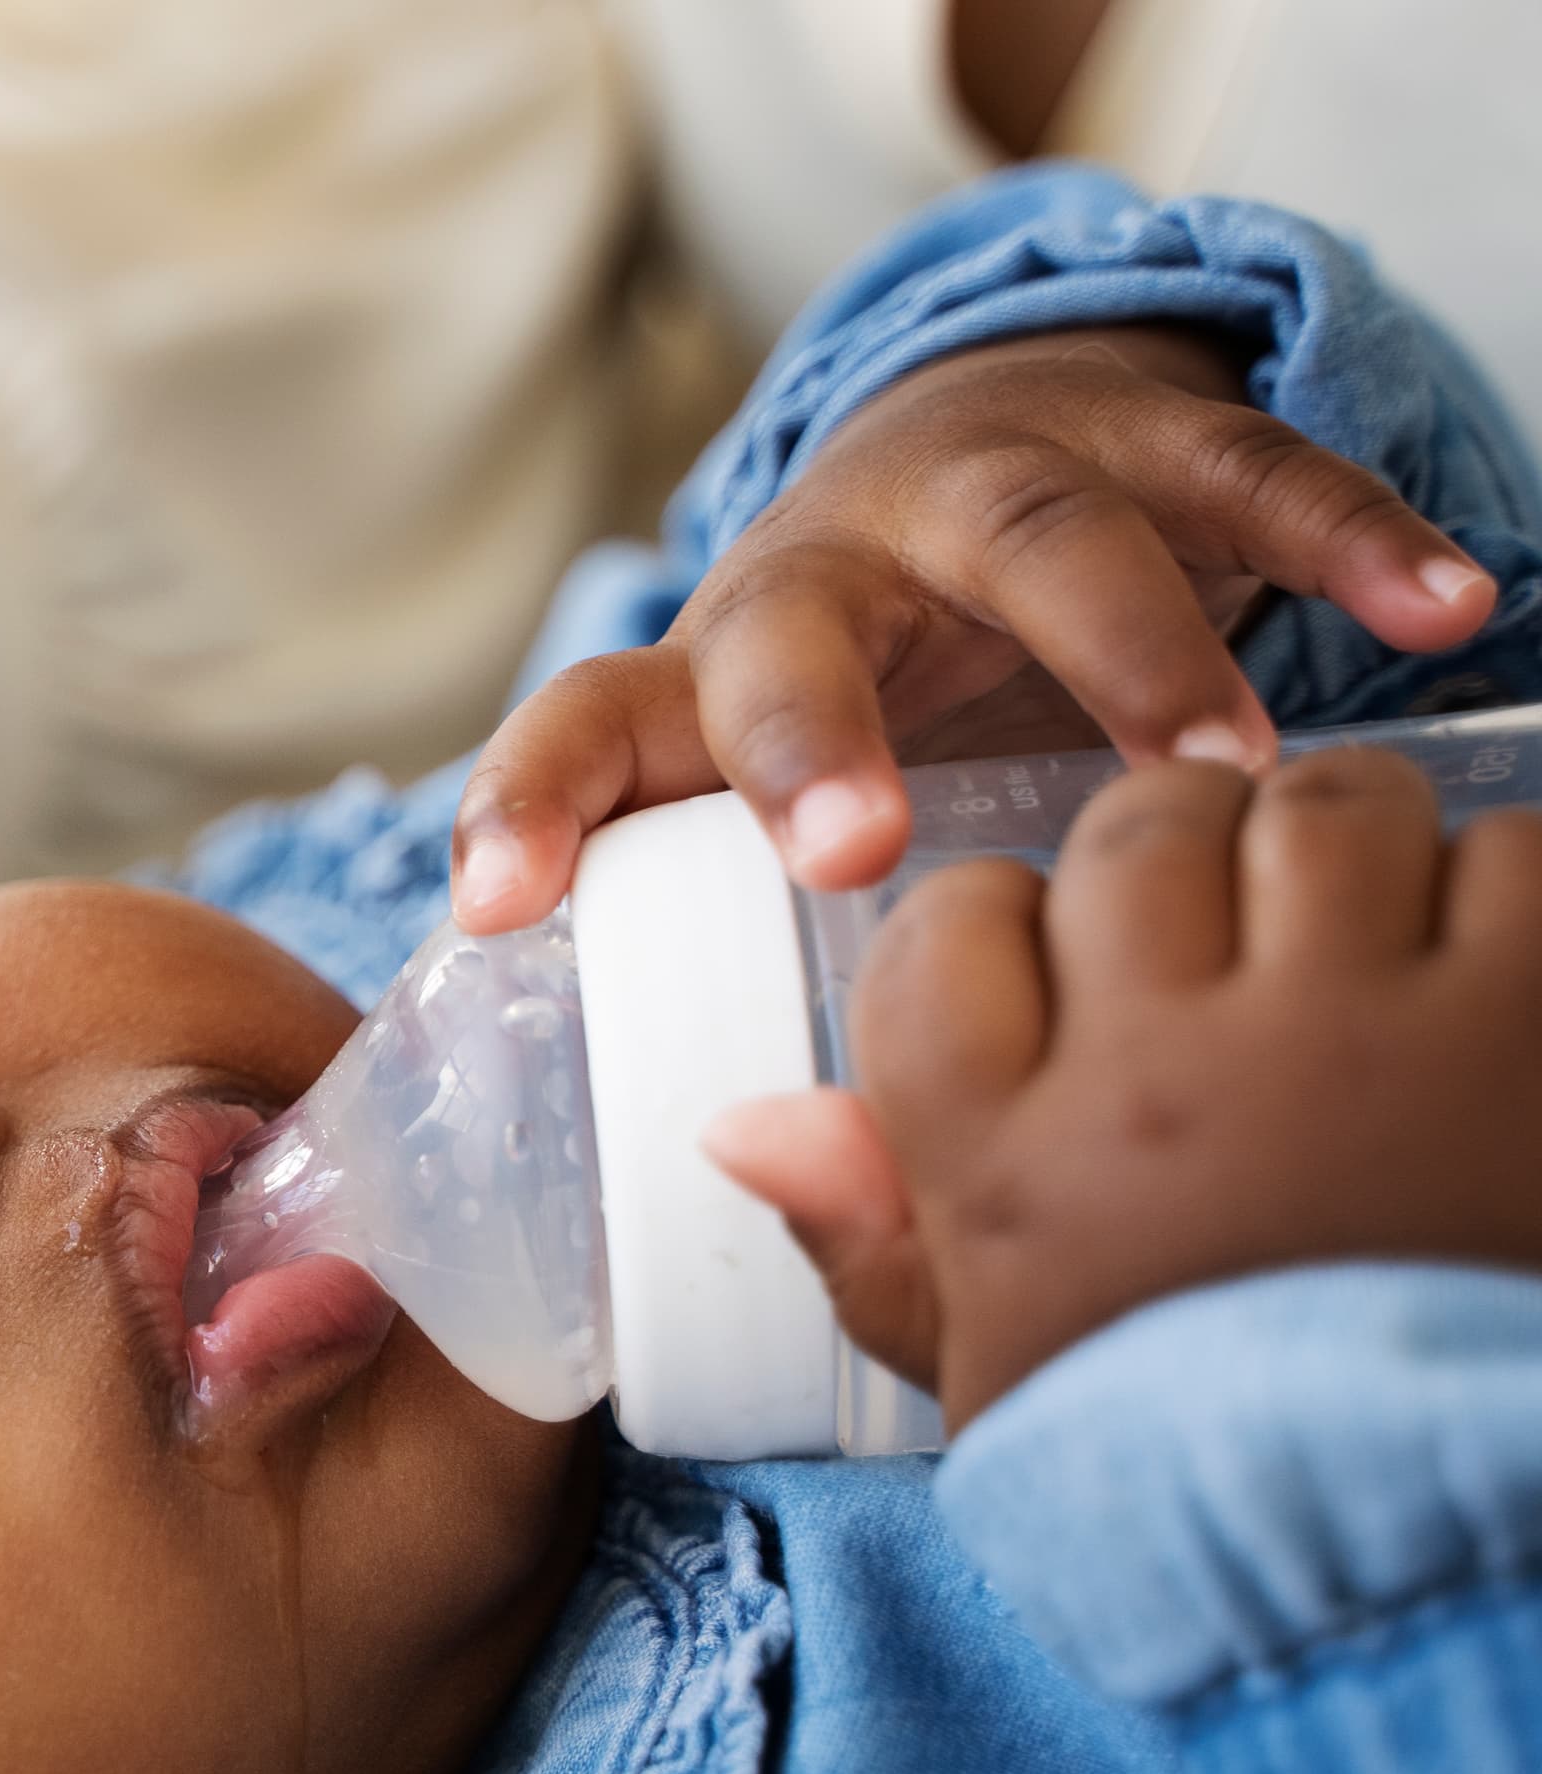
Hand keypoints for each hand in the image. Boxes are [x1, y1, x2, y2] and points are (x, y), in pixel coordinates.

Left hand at [451, 326, 1497, 933]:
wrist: (994, 439)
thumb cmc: (877, 700)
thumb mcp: (799, 806)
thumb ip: (756, 957)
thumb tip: (747, 1177)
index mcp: (716, 673)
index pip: (590, 727)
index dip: (531, 804)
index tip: (494, 901)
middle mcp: (826, 564)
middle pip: (788, 634)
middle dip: (810, 736)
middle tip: (849, 851)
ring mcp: (986, 483)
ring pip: (1038, 543)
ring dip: (1133, 657)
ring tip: (1222, 784)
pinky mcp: (1148, 435)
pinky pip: (1251, 478)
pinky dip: (1347, 541)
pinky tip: (1442, 608)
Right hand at [703, 750, 1541, 1432]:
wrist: (1424, 1554)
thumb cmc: (1202, 1467)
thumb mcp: (1006, 1378)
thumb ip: (871, 1247)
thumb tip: (740, 1125)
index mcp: (1009, 1161)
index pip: (949, 929)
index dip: (1005, 922)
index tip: (1064, 975)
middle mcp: (1155, 1077)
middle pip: (1134, 836)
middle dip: (1187, 855)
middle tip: (1240, 934)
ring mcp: (1346, 1034)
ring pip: (1315, 803)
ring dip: (1347, 843)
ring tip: (1375, 927)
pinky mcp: (1522, 1012)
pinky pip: (1507, 847)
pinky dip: (1506, 885)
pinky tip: (1494, 976)